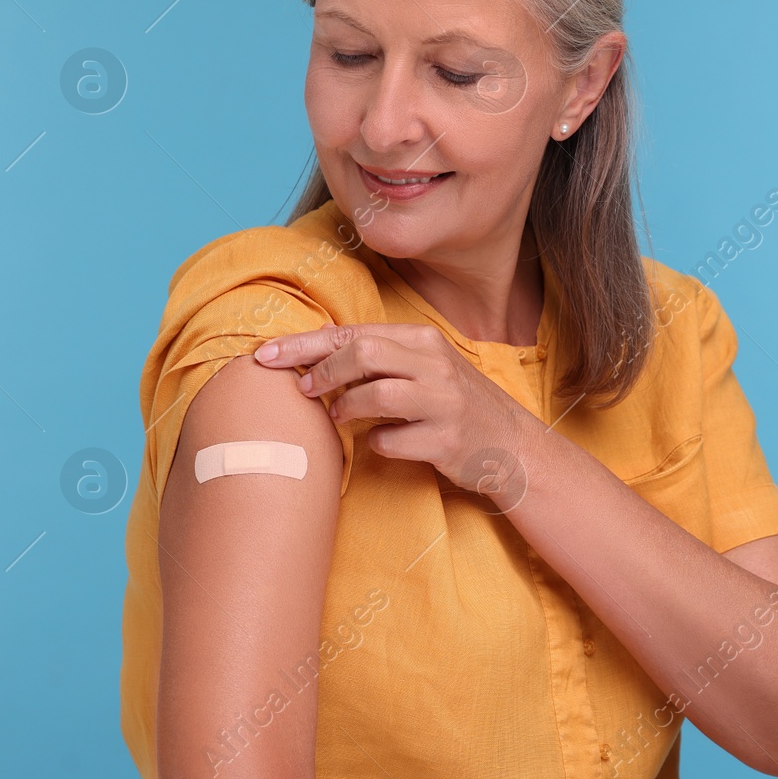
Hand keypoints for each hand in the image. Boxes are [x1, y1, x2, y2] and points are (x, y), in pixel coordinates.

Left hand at [252, 324, 538, 508]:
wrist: (512, 446)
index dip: (304, 344)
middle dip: (322, 371)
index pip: (354, 333)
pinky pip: (392, 441)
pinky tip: (382, 444)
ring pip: (376, 394)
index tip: (265, 356)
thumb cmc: (456, 405)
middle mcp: (436, 366)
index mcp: (425, 341)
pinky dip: (377, 444)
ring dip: (345, 408)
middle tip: (303, 390)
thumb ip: (381, 355)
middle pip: (363, 353)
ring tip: (338, 418)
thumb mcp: (426, 368)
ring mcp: (444, 403)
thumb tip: (318, 347)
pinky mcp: (446, 441)